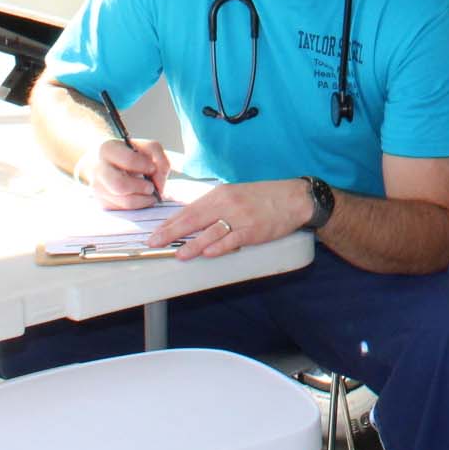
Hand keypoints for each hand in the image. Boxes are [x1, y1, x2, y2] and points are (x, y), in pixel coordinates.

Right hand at [80, 137, 169, 207]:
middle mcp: (98, 169)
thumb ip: (160, 160)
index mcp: (108, 149)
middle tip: (151, 187)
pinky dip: (137, 206)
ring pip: (124, 201)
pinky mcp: (102, 203)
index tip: (152, 167)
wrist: (109, 161)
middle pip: (120, 185)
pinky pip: (124, 210)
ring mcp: (98, 188)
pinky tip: (140, 197)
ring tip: (149, 193)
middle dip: (141, 187)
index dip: (145, 166)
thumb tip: (159, 185)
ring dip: (143, 200)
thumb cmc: (132, 153)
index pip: (129, 160)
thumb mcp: (148, 148)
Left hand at [151, 180, 308, 259]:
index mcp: (221, 194)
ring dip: (192, 244)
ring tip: (178, 255)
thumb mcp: (235, 194)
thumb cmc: (263, 197)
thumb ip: (214, 206)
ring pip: (210, 232)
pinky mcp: (252, 230)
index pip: (189, 210)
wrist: (293, 198)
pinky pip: (232, 240)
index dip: (170, 223)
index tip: (155, 233)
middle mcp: (227, 204)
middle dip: (172, 233)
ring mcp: (240, 217)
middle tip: (155, 243)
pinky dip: (218, 247)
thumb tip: (190, 221)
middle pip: (193, 220)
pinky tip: (207, 253)